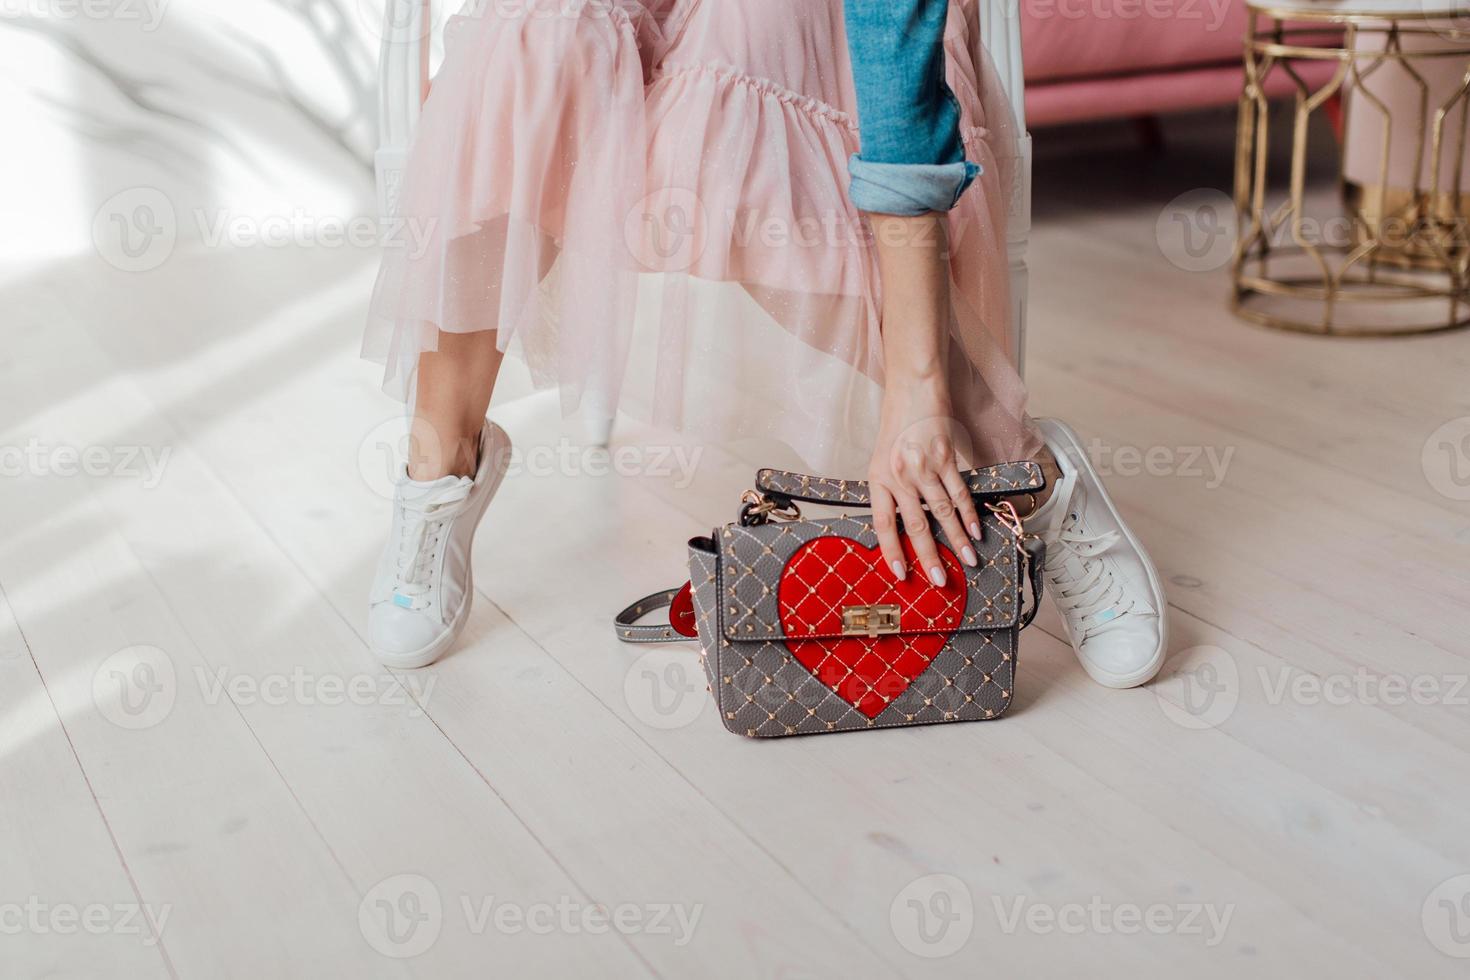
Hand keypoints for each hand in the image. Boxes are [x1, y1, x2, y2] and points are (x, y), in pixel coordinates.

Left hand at [867, 373, 981, 586]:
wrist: (913, 388)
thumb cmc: (897, 424)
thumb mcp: (882, 458)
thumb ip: (891, 489)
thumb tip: (905, 522)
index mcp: (878, 479)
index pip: (884, 523)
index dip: (892, 551)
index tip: (901, 574)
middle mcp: (899, 476)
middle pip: (916, 525)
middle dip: (930, 556)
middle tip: (939, 580)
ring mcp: (924, 467)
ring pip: (942, 513)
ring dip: (957, 540)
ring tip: (968, 560)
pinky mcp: (946, 458)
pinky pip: (959, 493)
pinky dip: (969, 514)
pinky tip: (975, 531)